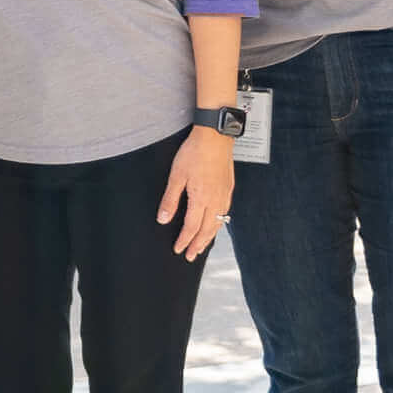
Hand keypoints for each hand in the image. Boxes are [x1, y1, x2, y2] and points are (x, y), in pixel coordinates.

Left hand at [159, 127, 233, 258]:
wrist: (215, 136)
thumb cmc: (194, 152)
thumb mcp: (176, 176)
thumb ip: (170, 200)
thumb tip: (163, 219)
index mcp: (201, 199)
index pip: (191, 227)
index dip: (184, 240)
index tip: (178, 250)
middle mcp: (215, 200)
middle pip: (206, 230)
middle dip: (197, 245)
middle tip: (190, 256)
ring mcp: (224, 195)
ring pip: (218, 223)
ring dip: (209, 237)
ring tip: (202, 246)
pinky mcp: (228, 188)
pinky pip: (224, 213)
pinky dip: (218, 224)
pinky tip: (215, 224)